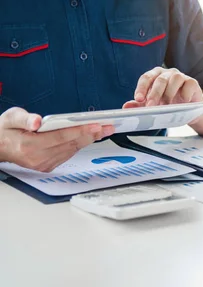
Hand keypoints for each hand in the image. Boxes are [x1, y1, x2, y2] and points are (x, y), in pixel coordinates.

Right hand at [0, 107, 114, 171]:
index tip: (96, 126)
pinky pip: (68, 155)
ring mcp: (43, 164)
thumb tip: (37, 121)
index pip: (61, 137)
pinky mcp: (48, 166)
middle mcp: (38, 158)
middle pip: (70, 145)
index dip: (80, 131)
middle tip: (107, 127)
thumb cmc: (6, 130)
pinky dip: (78, 145)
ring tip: (102, 130)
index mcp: (29, 145)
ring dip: (88, 140)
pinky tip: (88, 137)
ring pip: (72, 150)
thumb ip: (24, 118)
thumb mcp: (10, 118)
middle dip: (91, 135)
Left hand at [123, 67, 202, 109]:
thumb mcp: (154, 106)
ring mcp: (181, 76)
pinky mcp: (192, 82)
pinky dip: (185, 93)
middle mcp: (168, 73)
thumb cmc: (170, 104)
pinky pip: (189, 84)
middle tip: (150, 106)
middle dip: (154, 94)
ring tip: (166, 106)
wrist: (190, 110)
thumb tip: (125, 107)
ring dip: (169, 94)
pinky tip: (183, 102)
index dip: (141, 88)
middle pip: (159, 80)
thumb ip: (140, 106)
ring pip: (175, 79)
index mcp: (155, 76)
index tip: (138, 99)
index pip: (146, 78)